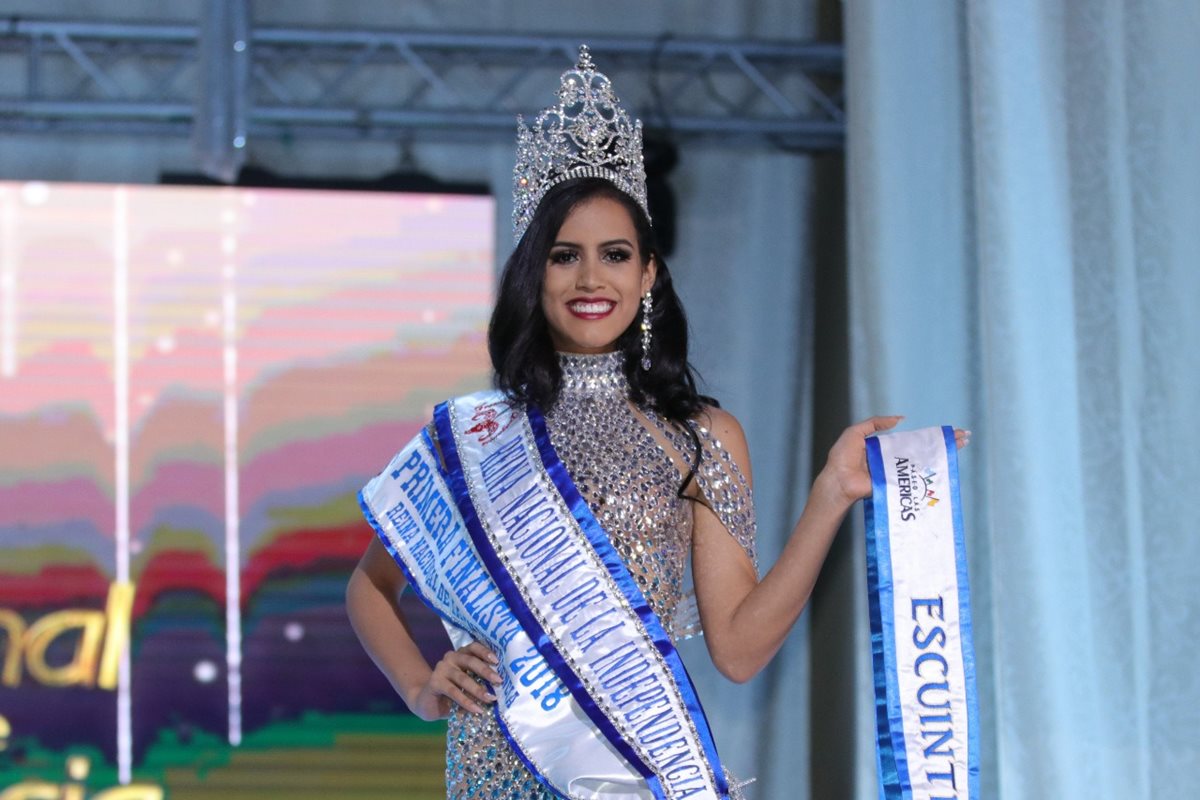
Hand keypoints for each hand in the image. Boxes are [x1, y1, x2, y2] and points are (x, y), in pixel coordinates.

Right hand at [412, 641, 501, 719]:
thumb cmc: (453, 693)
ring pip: (463, 678)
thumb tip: (499, 688)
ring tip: (490, 699)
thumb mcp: (468, 685)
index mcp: (461, 654)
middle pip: (470, 661)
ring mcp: (441, 669)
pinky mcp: (435, 682)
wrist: (427, 703)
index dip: (485, 652)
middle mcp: (451, 658)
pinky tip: (476, 709)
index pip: (473, 647)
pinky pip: (453, 691)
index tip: (497, 661)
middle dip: (485, 671)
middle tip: (498, 681)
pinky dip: (466, 701)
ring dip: (478, 690)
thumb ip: (480, 682)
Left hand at [817, 418, 971, 506]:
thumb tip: (900, 419)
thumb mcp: (856, 432)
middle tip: (964, 437)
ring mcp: (897, 473)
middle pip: (923, 450)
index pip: (912, 440)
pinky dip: (931, 472)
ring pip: (924, 463)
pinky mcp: (897, 483)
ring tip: (963, 444)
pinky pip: (915, 477)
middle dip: (944, 443)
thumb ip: (876, 423)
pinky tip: (947, 465)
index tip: (947, 431)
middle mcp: (893, 461)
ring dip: (944, 454)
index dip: (930, 436)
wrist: (839, 480)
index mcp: (885, 448)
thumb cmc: (843, 456)